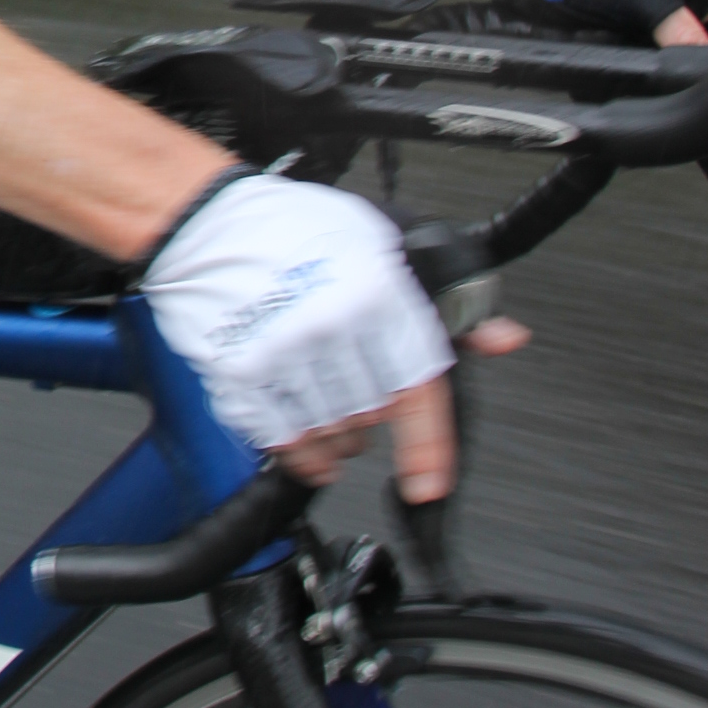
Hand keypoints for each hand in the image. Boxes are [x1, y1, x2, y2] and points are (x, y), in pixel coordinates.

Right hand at [141, 172, 455, 503]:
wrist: (205, 221)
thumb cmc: (293, 228)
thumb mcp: (386, 246)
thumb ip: (450, 303)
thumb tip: (502, 339)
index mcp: (376, 294)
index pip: (416, 386)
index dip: (427, 447)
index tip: (428, 486)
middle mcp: (331, 326)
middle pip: (370, 417)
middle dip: (373, 421)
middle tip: (363, 400)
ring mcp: (282, 353)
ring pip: (327, 434)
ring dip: (336, 442)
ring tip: (331, 417)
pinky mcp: (239, 373)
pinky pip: (278, 438)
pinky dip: (297, 455)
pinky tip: (305, 449)